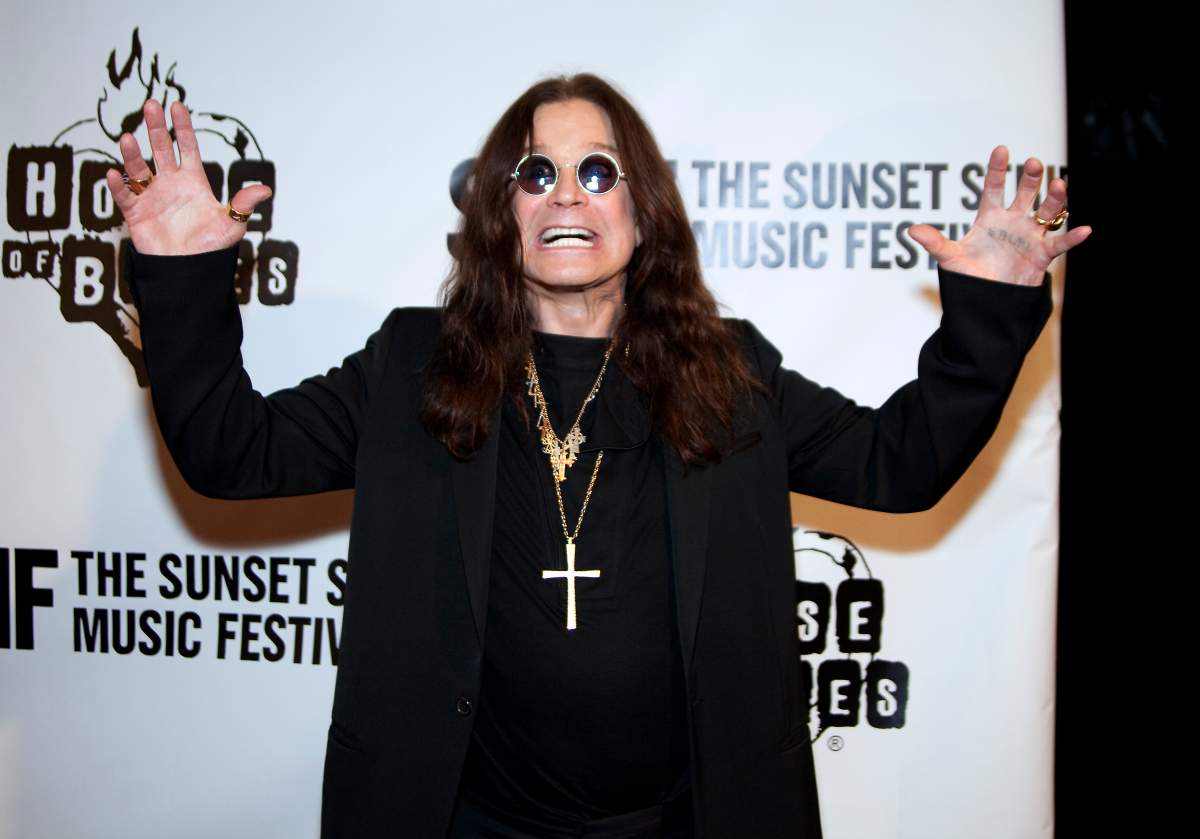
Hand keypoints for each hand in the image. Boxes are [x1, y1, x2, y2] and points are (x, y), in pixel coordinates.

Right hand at [104, 99, 272, 255]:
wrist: (189, 271)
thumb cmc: (210, 249)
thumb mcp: (231, 224)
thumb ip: (244, 205)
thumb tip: (266, 189)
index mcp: (193, 182)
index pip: (187, 147)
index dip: (181, 127)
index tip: (176, 106)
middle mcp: (170, 184)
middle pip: (161, 149)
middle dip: (155, 128)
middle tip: (150, 104)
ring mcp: (152, 197)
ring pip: (138, 169)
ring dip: (132, 154)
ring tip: (127, 139)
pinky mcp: (137, 213)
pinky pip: (125, 196)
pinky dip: (118, 186)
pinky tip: (115, 174)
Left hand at [908, 145, 1091, 285]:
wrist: (986, 301)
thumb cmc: (969, 276)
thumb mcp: (949, 259)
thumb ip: (934, 242)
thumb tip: (910, 229)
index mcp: (989, 217)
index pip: (993, 187)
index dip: (997, 169)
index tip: (1001, 149)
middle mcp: (1013, 221)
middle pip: (1024, 194)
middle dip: (1030, 179)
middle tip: (1033, 163)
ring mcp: (1029, 236)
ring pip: (1046, 212)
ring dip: (1054, 199)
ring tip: (1059, 185)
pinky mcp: (1041, 254)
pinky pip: (1060, 243)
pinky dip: (1073, 237)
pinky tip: (1085, 229)